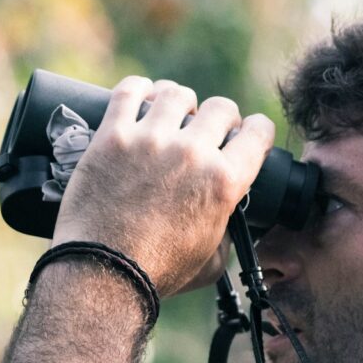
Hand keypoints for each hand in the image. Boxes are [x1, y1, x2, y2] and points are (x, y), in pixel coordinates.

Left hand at [51, 77, 274, 296]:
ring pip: (176, 93)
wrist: (103, 273)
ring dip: (179, 102)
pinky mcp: (113, 136)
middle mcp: (192, 153)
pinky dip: (139, 89)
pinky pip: (129, 91)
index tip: (247, 134)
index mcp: (224, 182)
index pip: (258, 132)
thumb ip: (227, 233)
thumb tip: (226, 219)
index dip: (257, 130)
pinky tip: (140, 97)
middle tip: (206, 130)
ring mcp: (151, 140)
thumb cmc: (158, 273)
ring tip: (170, 114)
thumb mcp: (212, 261)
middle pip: (221, 107)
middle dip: (220, 118)